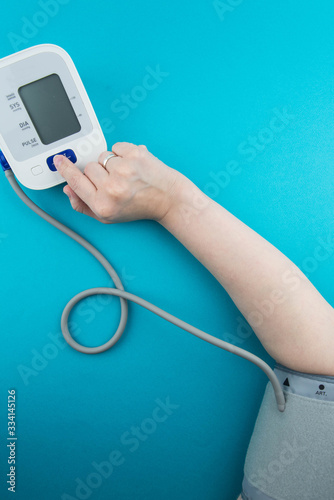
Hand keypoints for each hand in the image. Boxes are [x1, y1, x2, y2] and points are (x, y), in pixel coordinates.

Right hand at [54, 142, 181, 223]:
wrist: (168, 199)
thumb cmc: (140, 207)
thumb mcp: (109, 216)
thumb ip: (84, 205)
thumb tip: (69, 189)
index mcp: (103, 205)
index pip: (76, 182)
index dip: (66, 170)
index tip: (60, 160)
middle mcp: (112, 188)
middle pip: (89, 167)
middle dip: (99, 172)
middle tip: (115, 181)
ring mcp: (124, 170)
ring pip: (102, 156)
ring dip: (111, 163)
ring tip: (126, 175)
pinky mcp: (135, 155)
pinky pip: (116, 146)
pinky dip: (123, 153)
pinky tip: (133, 166)